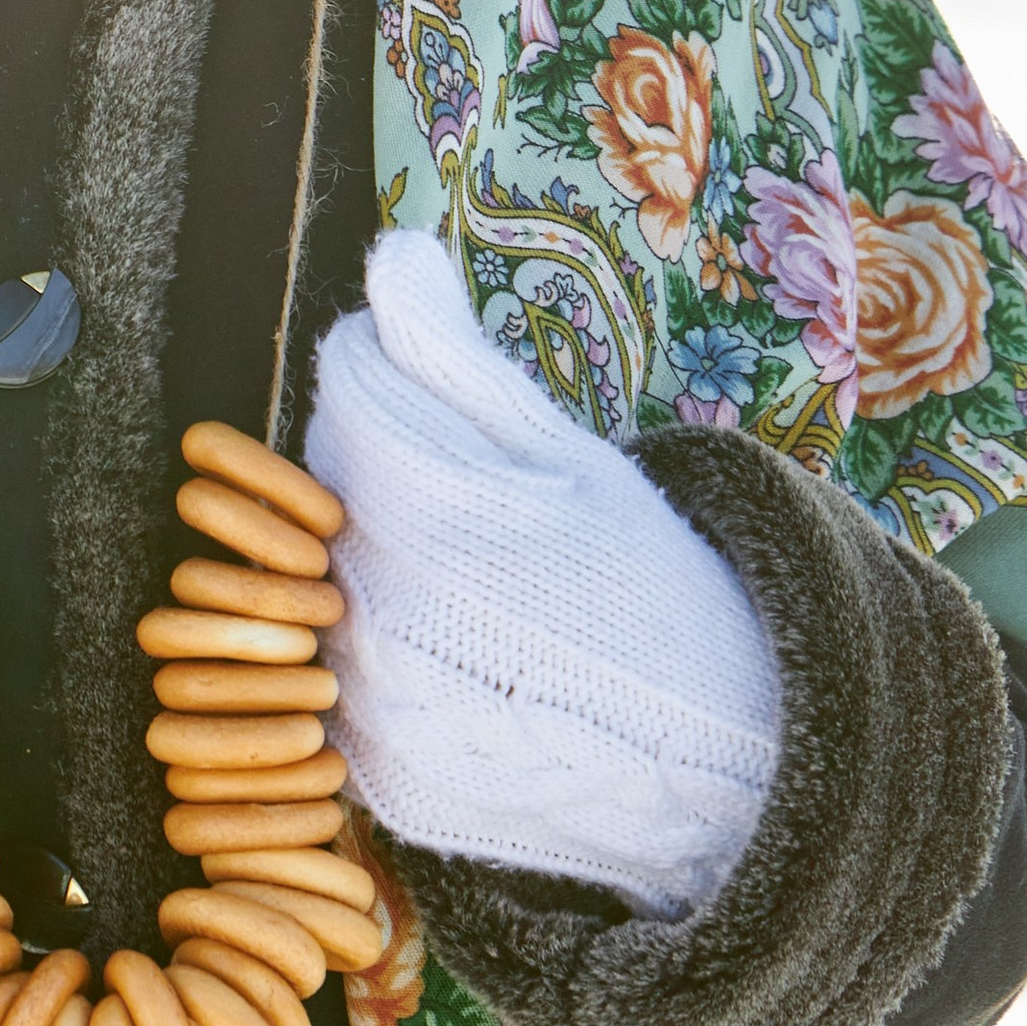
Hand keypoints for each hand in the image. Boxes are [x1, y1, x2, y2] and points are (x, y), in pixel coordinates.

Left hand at [302, 231, 780, 915]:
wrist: (711, 741)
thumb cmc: (633, 573)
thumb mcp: (558, 450)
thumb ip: (452, 354)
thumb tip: (390, 254)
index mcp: (430, 505)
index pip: (348, 381)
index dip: (400, 375)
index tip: (458, 409)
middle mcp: (382, 608)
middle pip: (322, 483)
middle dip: (379, 474)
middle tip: (473, 509)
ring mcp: (373, 703)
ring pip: (314, 581)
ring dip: (367, 565)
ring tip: (469, 589)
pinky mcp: (377, 771)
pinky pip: (337, 678)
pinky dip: (382, 656)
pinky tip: (460, 661)